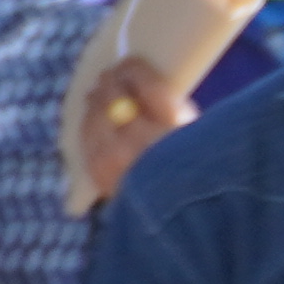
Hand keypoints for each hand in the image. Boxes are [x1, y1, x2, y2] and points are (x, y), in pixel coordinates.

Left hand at [78, 57, 191, 204]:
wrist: (181, 222)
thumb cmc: (195, 172)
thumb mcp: (196, 136)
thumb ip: (172, 109)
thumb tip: (138, 79)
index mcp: (172, 129)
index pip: (145, 84)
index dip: (135, 69)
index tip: (131, 61)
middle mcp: (138, 142)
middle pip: (114, 97)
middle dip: (111, 82)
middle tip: (112, 74)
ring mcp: (113, 159)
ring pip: (94, 115)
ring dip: (96, 100)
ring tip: (101, 94)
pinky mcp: (98, 173)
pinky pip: (86, 138)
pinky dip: (89, 124)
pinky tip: (94, 119)